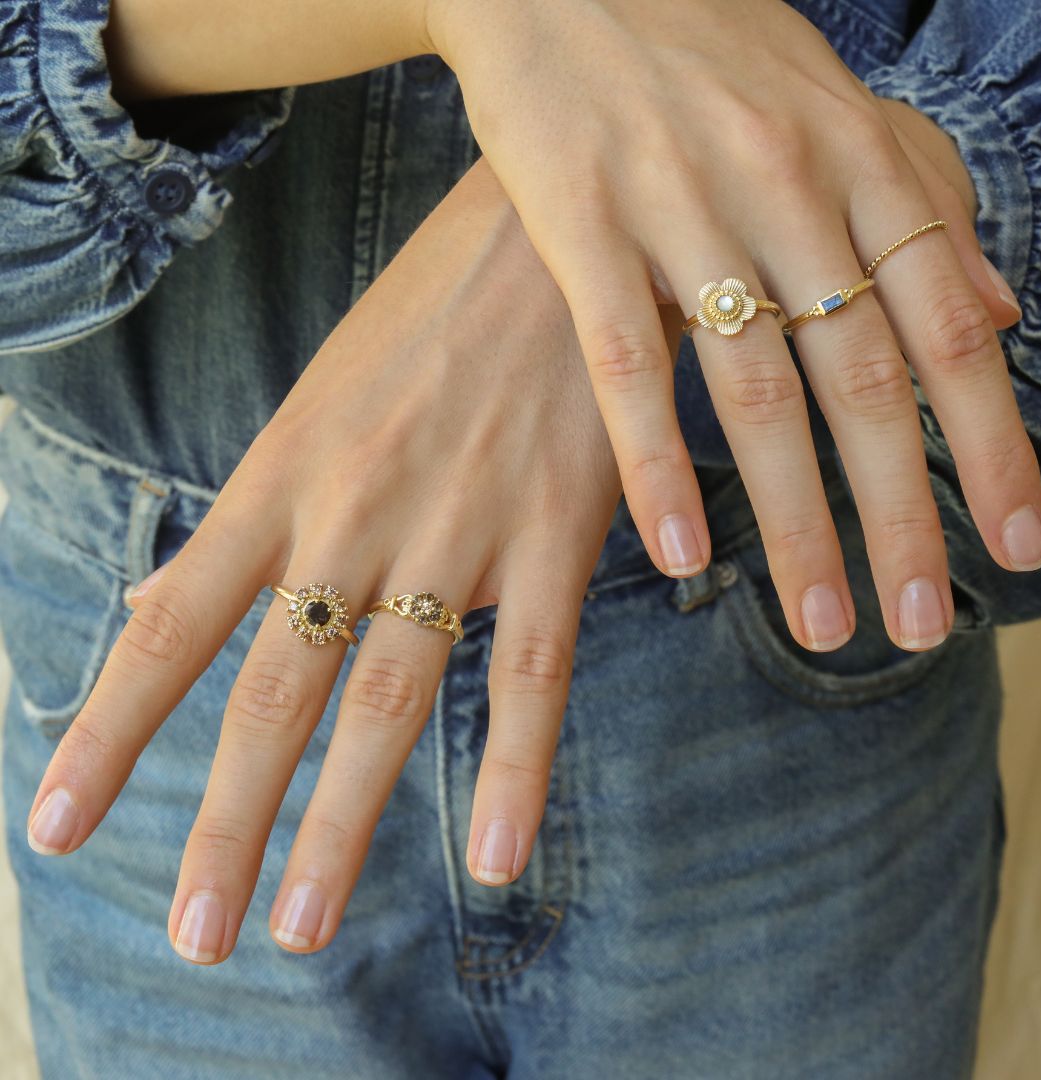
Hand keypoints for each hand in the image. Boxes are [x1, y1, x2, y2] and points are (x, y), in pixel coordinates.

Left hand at [25, 158, 630, 961]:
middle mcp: (352, 515)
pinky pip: (530, 669)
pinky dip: (511, 767)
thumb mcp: (319, 398)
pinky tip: (493, 857)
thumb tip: (171, 605)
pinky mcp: (554, 533)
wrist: (555, 237)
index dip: (110, 732)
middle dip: (227, 823)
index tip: (57, 826)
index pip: (174, 626)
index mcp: (284, 475)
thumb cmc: (433, 314)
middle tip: (195, 933)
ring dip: (341, 823)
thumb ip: (258, 516)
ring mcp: (454, 529)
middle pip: (272, 693)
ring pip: (387, 699)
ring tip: (304, 926)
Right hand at [428, 0, 1040, 651]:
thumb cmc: (704, 45)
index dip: (990, 448)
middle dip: (901, 517)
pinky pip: (628, 364)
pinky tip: (683, 553)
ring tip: (824, 623)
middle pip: (862, 384)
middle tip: (922, 627)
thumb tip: (999, 308)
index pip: (947, 333)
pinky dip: (658, 465)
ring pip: (755, 391)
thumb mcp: (836, 108)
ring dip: (796, 521)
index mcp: (858, 164)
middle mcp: (785, 190)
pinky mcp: (583, 224)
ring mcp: (682, 207)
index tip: (1014, 549)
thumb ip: (921, 211)